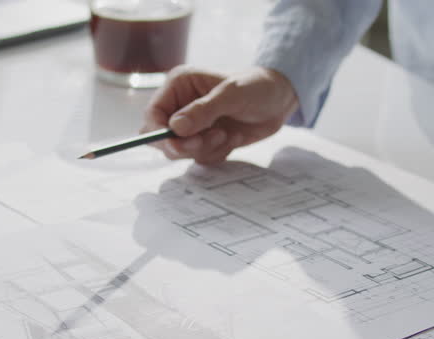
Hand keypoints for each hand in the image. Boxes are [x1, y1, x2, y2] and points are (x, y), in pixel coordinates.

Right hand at [142, 66, 298, 163]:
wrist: (281, 99)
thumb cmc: (257, 86)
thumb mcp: (231, 94)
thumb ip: (203, 111)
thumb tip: (175, 128)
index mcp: (179, 86)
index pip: (153, 115)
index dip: (160, 133)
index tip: (178, 143)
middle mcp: (181, 105)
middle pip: (162, 138)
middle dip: (185, 146)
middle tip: (209, 140)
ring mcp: (194, 125)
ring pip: (182, 152)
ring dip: (206, 149)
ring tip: (228, 134)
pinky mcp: (206, 140)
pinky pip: (201, 158)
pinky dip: (218, 153)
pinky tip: (234, 138)